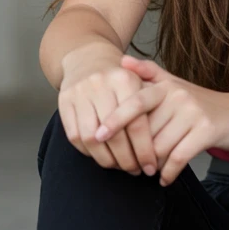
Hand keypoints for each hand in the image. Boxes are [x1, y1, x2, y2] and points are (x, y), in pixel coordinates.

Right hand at [58, 50, 158, 176]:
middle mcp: (101, 84)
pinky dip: (88, 152)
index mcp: (125, 80)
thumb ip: (154, 110)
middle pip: (115, 135)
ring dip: (106, 159)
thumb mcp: (142, 82)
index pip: (137, 125)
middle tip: (135, 170)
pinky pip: (75, 136)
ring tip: (119, 166)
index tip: (150, 167)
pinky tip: (102, 156)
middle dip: (126, 159)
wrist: (88, 59)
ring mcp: (79, 93)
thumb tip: (164, 151)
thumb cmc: (121, 79)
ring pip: (92, 138)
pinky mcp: (64, 102)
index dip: (144, 151)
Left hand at [93, 54, 228, 184]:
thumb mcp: (177, 85)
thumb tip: (123, 60)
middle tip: (128, 166)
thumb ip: (150, 74)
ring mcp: (193, 112)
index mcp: (166, 85)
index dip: (114, 119)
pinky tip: (165, 179)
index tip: (98, 136)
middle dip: (135, 152)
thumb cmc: (203, 104)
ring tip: (150, 171)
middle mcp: (178, 95)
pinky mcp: (207, 131)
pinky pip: (178, 157)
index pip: (134, 101)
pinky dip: (168, 173)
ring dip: (152, 165)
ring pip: (159, 147)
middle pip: (145, 131)